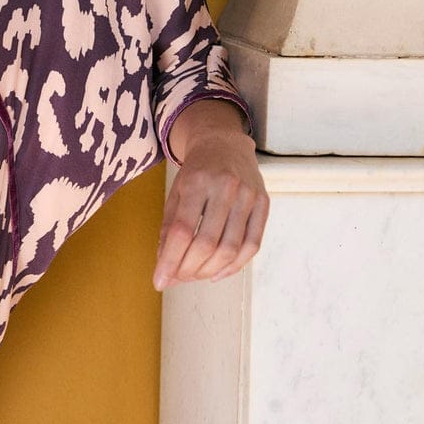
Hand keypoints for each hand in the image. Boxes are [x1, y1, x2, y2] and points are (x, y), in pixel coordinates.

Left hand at [153, 99, 268, 290]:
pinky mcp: (264, 204)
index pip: (182, 230)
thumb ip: (169, 228)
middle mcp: (225, 187)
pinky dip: (234, 266)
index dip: (170, 260)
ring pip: (231, 248)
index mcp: (196, 181)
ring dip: (209, 271)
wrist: (224, 142)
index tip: (160, 280)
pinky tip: (217, 272)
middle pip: (207, 243)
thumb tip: (165, 266)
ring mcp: (248, 195)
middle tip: (177, 279)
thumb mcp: (175, 192)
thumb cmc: (196, 171)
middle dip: (188, 269)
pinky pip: (252, 245)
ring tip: (194, 276)